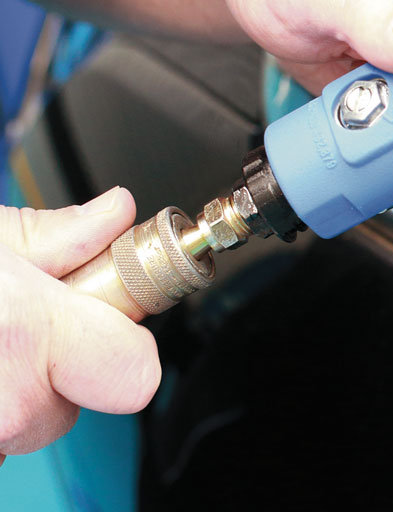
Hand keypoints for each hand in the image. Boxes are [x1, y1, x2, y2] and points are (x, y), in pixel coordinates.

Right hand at [0, 188, 158, 460]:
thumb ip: (56, 234)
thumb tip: (114, 215)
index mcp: (24, 335)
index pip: (137, 371)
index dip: (127, 340)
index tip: (110, 317)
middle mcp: (7, 404)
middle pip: (83, 398)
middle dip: (59, 361)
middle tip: (20, 320)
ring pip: (35, 419)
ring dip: (17, 386)